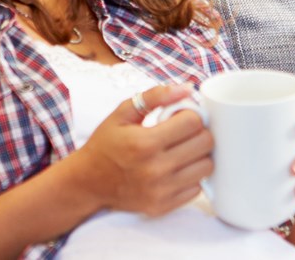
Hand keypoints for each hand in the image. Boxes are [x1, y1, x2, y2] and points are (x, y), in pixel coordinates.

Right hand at [68, 85, 213, 215]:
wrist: (88, 182)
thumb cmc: (106, 144)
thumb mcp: (122, 113)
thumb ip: (154, 96)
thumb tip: (186, 89)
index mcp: (144, 142)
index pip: (193, 123)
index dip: (190, 115)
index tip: (180, 117)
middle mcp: (155, 169)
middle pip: (205, 144)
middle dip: (198, 133)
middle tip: (184, 133)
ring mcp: (160, 190)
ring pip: (206, 167)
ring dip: (198, 155)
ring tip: (182, 150)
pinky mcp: (163, 206)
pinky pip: (196, 188)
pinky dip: (190, 177)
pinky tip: (176, 169)